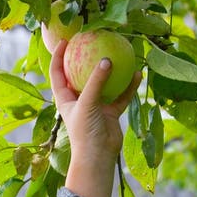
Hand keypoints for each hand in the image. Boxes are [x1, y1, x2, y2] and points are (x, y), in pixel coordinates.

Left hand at [50, 40, 140, 196]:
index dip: (58, 56)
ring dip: (112, 70)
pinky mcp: (111, 112)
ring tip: (120, 52)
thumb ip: (96, 82)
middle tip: (94, 39)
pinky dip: (129, 86)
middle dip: (86, 57)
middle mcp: (80, 99)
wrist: (98, 156)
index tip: (65, 40)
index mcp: (65, 98)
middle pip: (81, 73)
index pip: (58, 72)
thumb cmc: (84, 132)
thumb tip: (106, 59)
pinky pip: (121, 94)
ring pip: (105, 82)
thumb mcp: (87, 103)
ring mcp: (96, 105)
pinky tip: (138, 73)